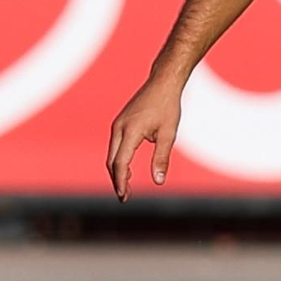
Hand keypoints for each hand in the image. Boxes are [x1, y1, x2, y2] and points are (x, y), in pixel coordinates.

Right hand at [106, 77, 180, 201]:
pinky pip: (115, 146)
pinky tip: (129, 170)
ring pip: (112, 154)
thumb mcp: (169, 134)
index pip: (121, 162)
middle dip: (117, 180)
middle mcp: (119, 127)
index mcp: (130, 130)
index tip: (124, 196)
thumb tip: (158, 182)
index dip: (121, 182)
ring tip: (127, 188)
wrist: (162, 83)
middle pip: (112, 161)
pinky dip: (119, 160)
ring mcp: (118, 124)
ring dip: (118, 171)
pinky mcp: (120, 122)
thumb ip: (162, 158)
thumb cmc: (167, 107)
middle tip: (125, 197)